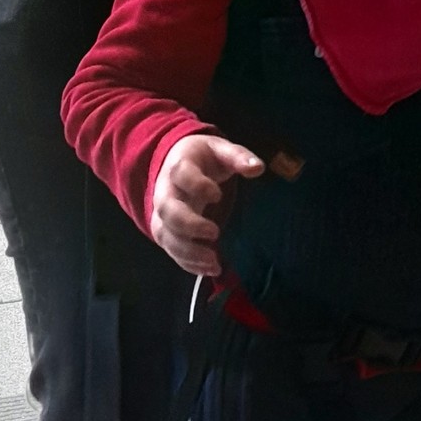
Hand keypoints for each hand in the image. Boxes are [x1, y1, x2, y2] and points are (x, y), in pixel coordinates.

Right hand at [151, 134, 263, 275]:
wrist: (176, 164)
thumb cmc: (203, 159)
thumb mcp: (220, 150)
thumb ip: (238, 157)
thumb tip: (257, 168)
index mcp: (180, 166)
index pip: (181, 174)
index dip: (197, 185)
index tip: (217, 195)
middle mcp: (166, 190)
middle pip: (167, 209)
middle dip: (188, 224)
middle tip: (214, 233)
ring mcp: (163, 213)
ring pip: (165, 233)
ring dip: (188, 251)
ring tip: (214, 263)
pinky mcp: (166, 230)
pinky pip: (170, 248)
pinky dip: (187, 262)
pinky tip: (208, 270)